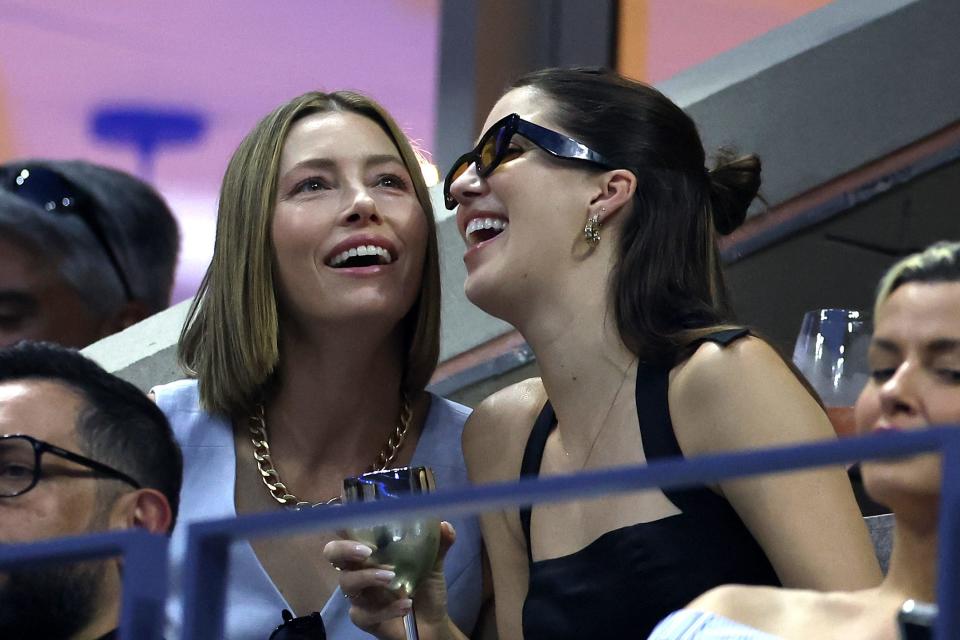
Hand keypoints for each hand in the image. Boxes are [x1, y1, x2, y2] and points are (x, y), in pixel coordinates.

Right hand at [324, 521, 458, 639]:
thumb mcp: (434, 563)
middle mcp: (360, 570)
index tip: (346, 513)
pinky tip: (405, 606)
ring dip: (368, 577)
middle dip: (344, 549)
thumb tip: (444, 524)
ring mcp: (359, 595)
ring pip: (347, 583)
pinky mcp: (363, 618)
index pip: (349, 532)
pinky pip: (364, 613)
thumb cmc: (425, 588)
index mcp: (373, 552)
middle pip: (333, 554)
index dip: (343, 523)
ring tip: (392, 578)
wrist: (432, 623)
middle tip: (367, 551)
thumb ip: (439, 544)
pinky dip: (386, 609)